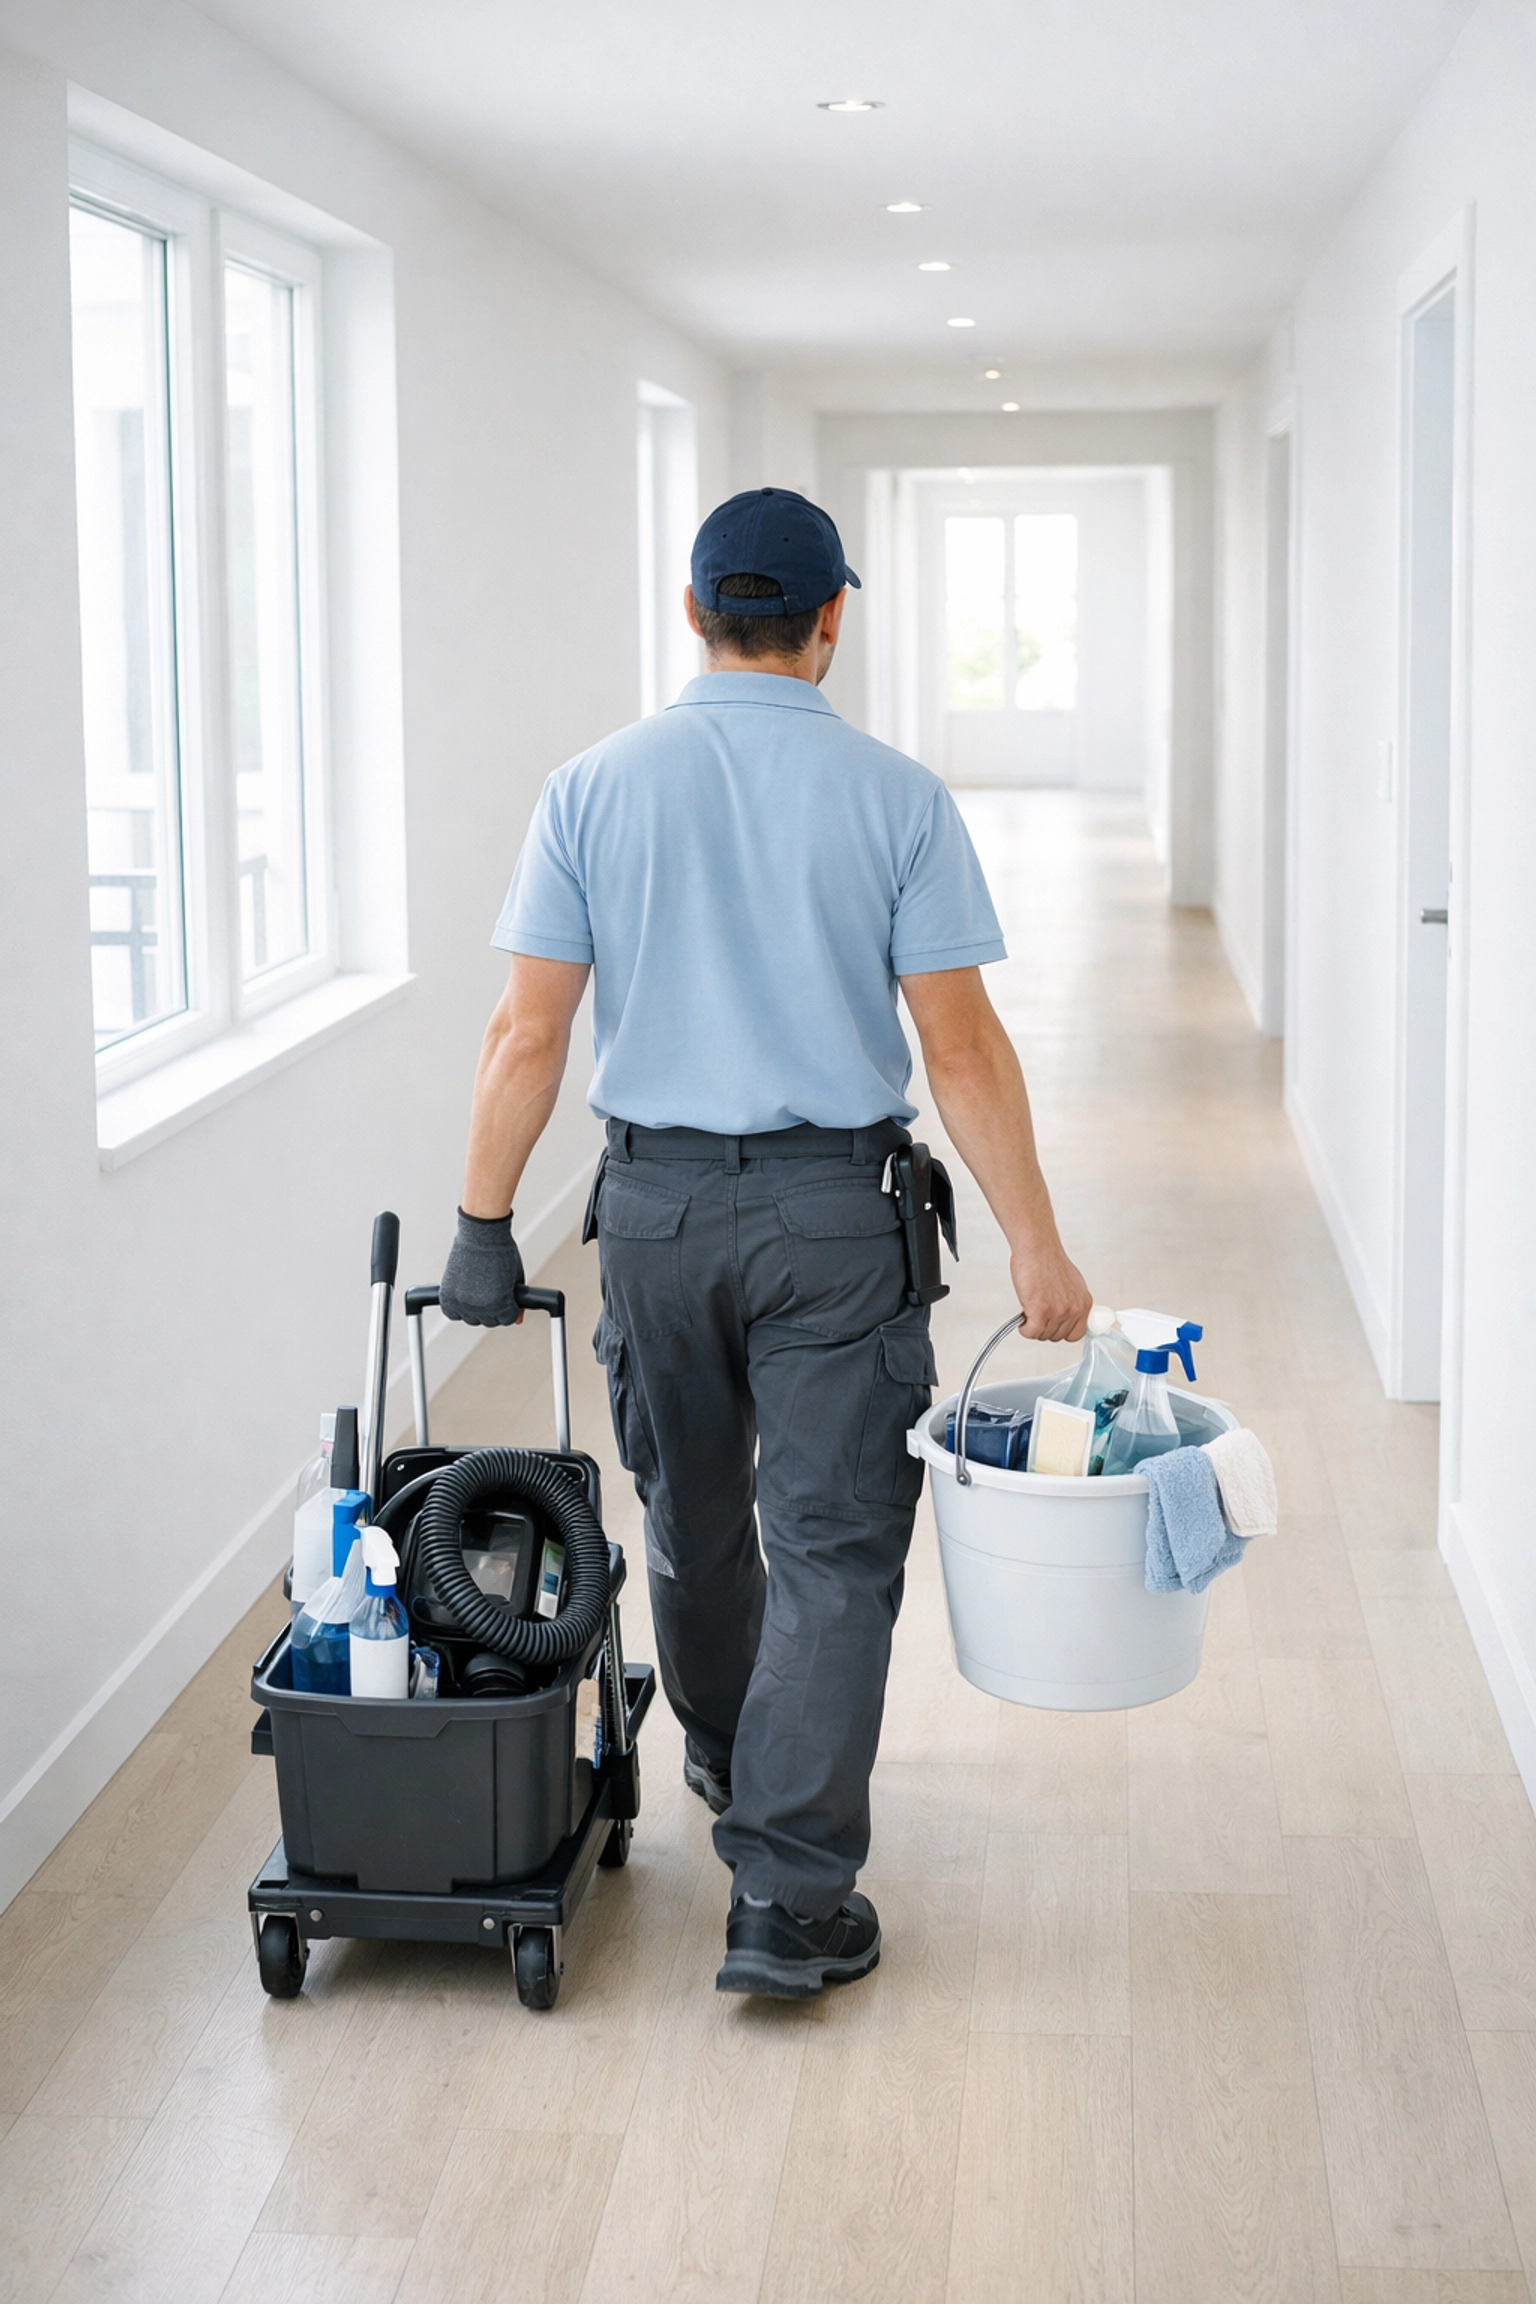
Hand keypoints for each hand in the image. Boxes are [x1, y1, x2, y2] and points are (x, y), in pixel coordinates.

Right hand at [440, 1209, 524, 1324]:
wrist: (481, 1234)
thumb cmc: (501, 1252)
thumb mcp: (516, 1278)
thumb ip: (517, 1302)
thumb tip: (517, 1320)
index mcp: (500, 1304)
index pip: (506, 1320)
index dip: (508, 1309)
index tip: (505, 1298)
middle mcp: (480, 1306)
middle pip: (488, 1321)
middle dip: (493, 1310)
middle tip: (491, 1292)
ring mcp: (462, 1301)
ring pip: (470, 1319)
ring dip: (475, 1309)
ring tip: (479, 1290)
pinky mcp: (447, 1294)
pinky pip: (451, 1313)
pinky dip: (457, 1307)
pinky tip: (464, 1294)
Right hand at [1009, 1238, 1091, 1342]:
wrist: (1037, 1248)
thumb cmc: (1048, 1261)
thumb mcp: (1071, 1284)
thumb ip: (1071, 1302)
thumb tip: (1064, 1315)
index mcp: (1084, 1302)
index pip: (1077, 1334)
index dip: (1061, 1331)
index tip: (1053, 1327)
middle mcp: (1074, 1308)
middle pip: (1058, 1337)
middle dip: (1045, 1328)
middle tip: (1037, 1316)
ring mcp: (1059, 1311)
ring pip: (1043, 1335)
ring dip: (1033, 1327)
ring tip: (1029, 1311)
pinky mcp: (1041, 1311)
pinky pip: (1032, 1333)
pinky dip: (1025, 1329)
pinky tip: (1023, 1318)